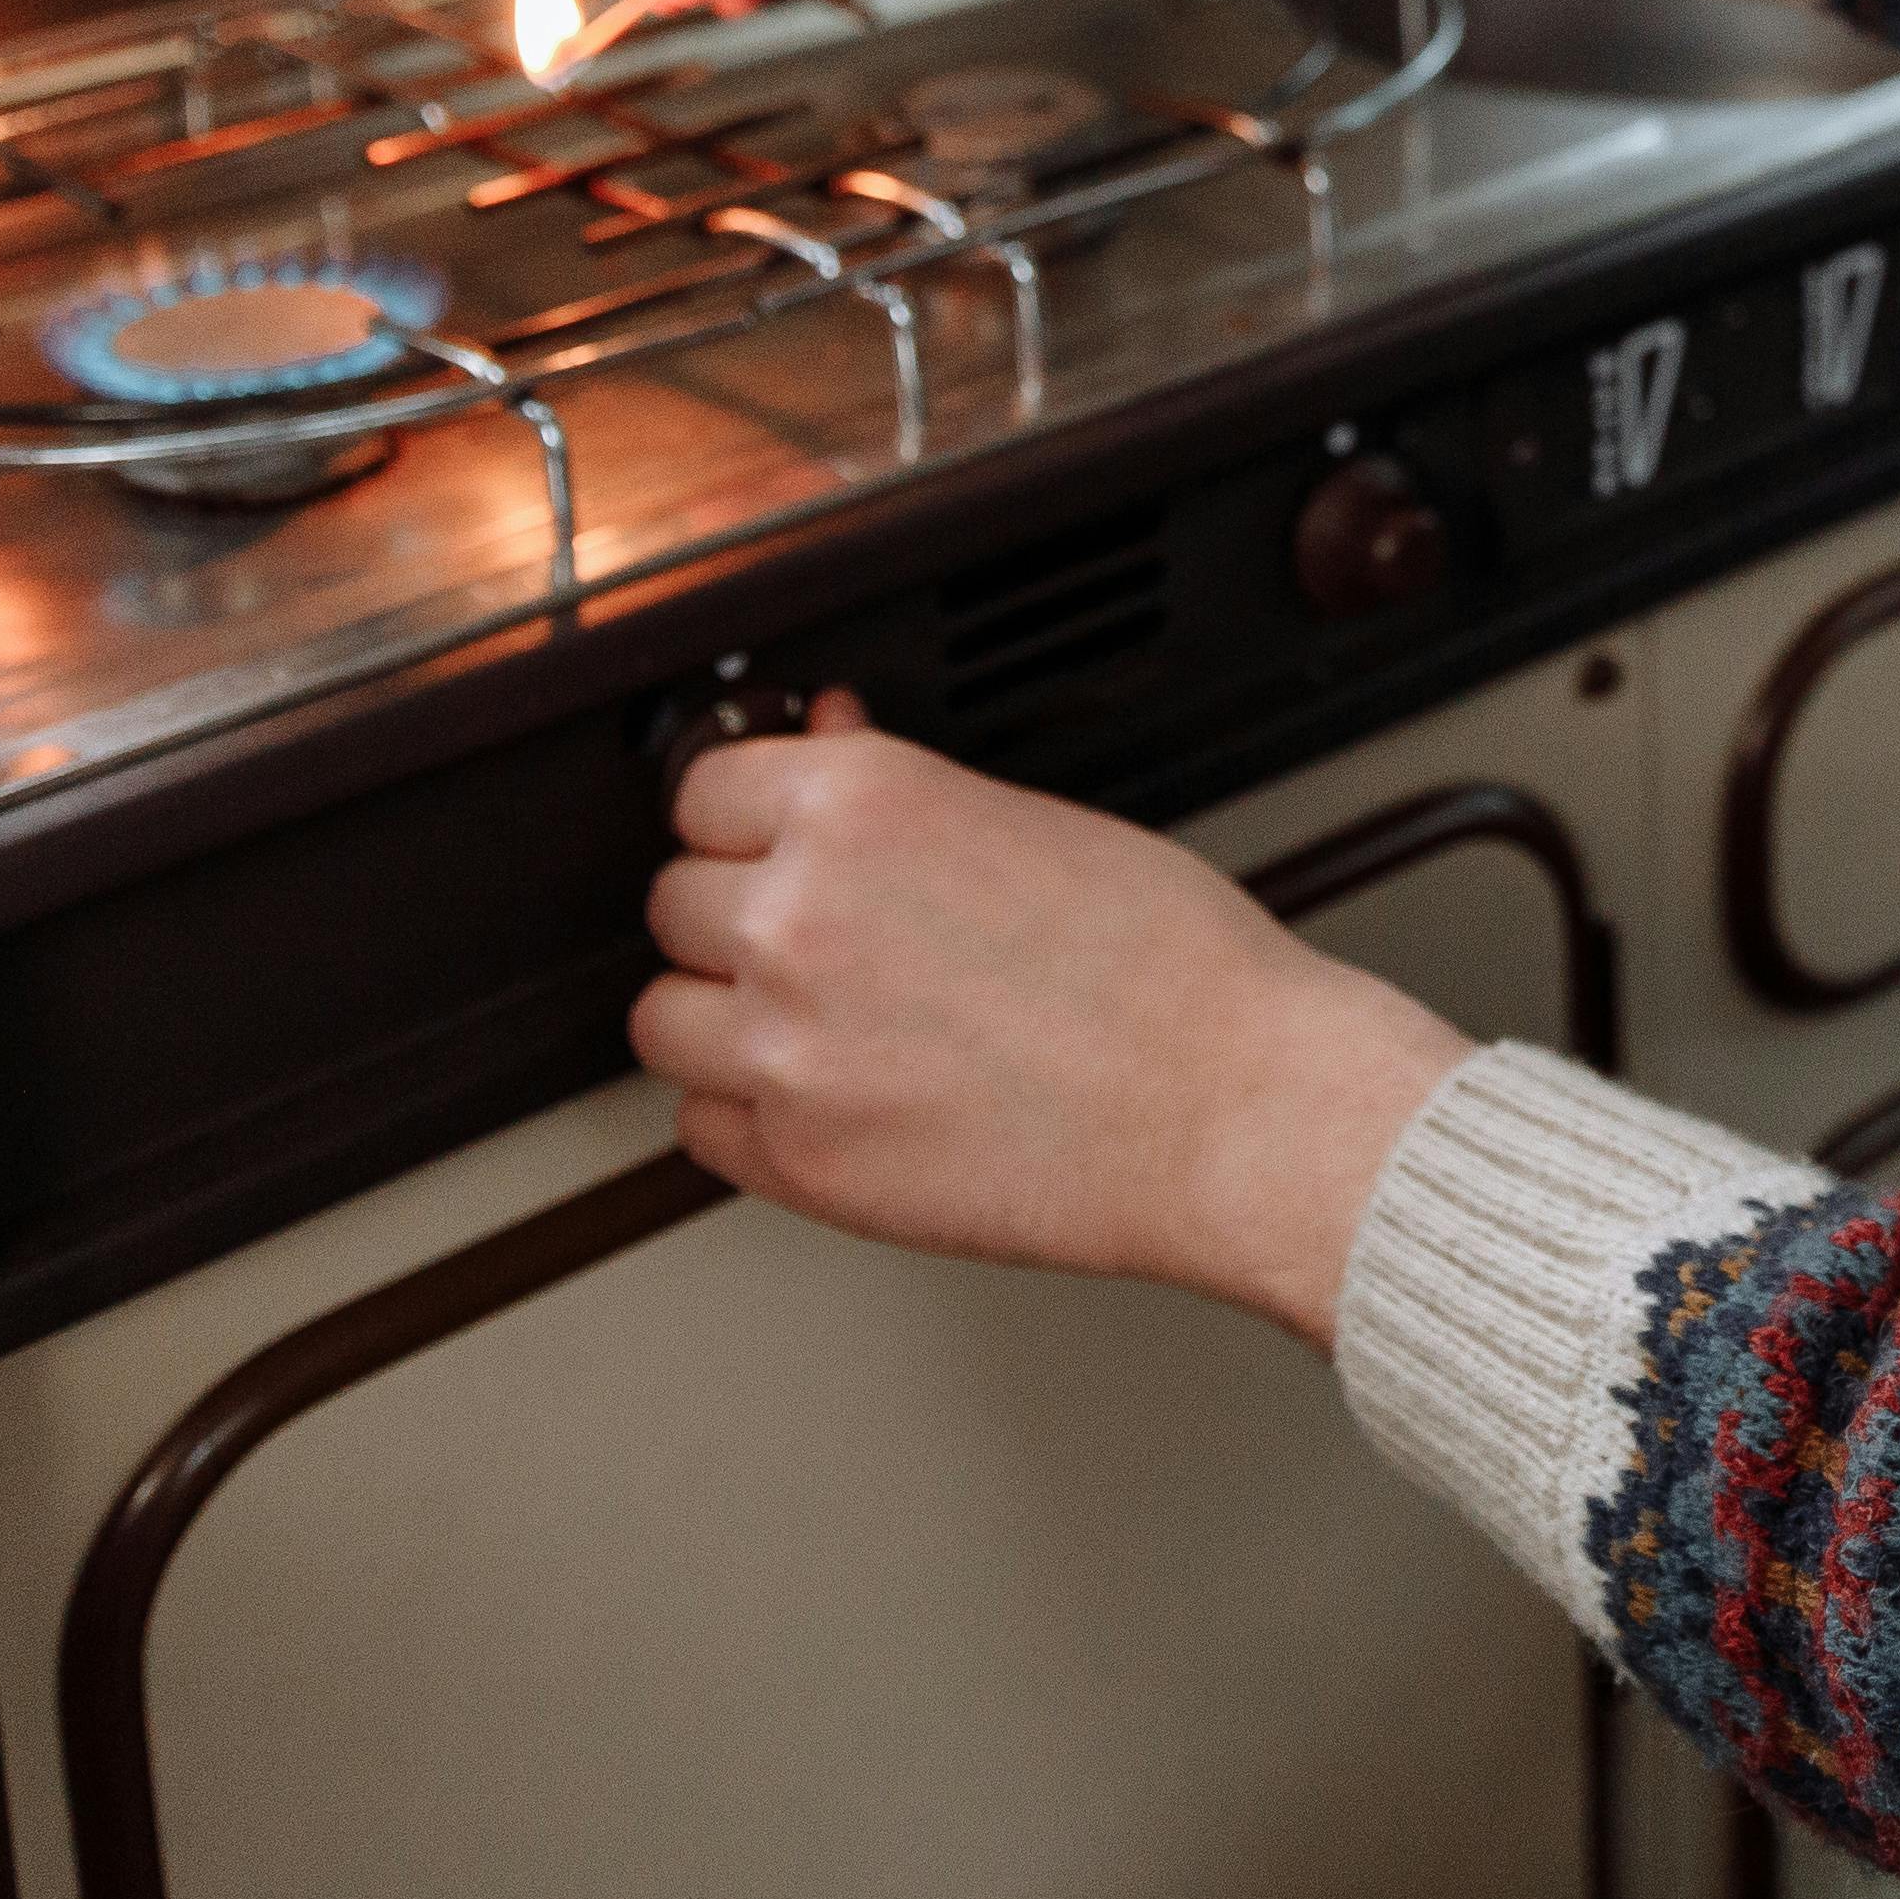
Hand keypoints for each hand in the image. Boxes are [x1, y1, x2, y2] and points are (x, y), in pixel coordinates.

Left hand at [631, 697, 1472, 1345]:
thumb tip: (822, 739)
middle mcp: (799, 914)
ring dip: (723, 1020)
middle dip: (735, 920)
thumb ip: (898, 794)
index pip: (704, 792)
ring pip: (663, 1020)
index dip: (747, 823)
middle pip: (674, 905)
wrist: (1236, 1107)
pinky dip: (749, 1117)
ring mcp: (786, 1045)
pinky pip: (702, 1128)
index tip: (769, 845)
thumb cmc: (1173, 968)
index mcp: (858, 805)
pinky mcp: (801, 1159)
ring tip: (814, 1027)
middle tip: (817, 944)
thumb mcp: (1034, 822)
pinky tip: (826, 1098)